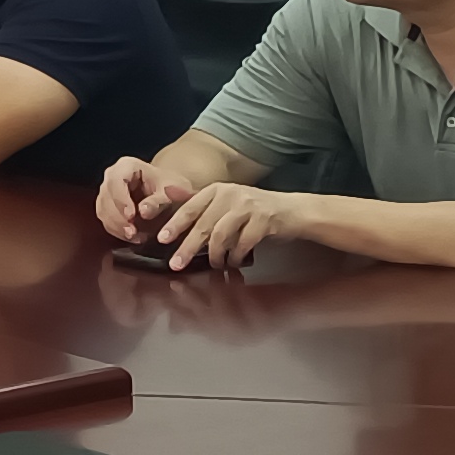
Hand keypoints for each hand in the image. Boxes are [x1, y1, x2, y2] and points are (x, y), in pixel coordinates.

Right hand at [94, 157, 179, 242]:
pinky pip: (106, 220)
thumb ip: (159, 201)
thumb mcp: (171, 193)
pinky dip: (118, 231)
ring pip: (103, 210)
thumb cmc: (171, 189)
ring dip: (117, 226)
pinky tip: (133, 237)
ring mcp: (108, 192)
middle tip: (132, 232)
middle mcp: (112, 176)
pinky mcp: (107, 207)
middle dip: (117, 217)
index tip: (131, 216)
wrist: (171, 194)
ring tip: (135, 237)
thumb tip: (143, 212)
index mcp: (127, 166)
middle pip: (106, 197)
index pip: (116, 180)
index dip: (121, 199)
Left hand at [150, 178, 303, 270]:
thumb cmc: (255, 210)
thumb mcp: (226, 202)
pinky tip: (233, 263)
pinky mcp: (264, 219)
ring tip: (214, 265)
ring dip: (215, 255)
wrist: (293, 210)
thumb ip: (201, 204)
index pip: (190, 207)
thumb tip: (168, 196)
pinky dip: (235, 256)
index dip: (175, 224)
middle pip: (203, 224)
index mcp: (217, 190)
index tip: (161, 239)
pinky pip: (243, 243)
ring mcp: (248, 206)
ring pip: (221, 235)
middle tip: (176, 264)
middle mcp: (230, 194)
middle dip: (187, 247)